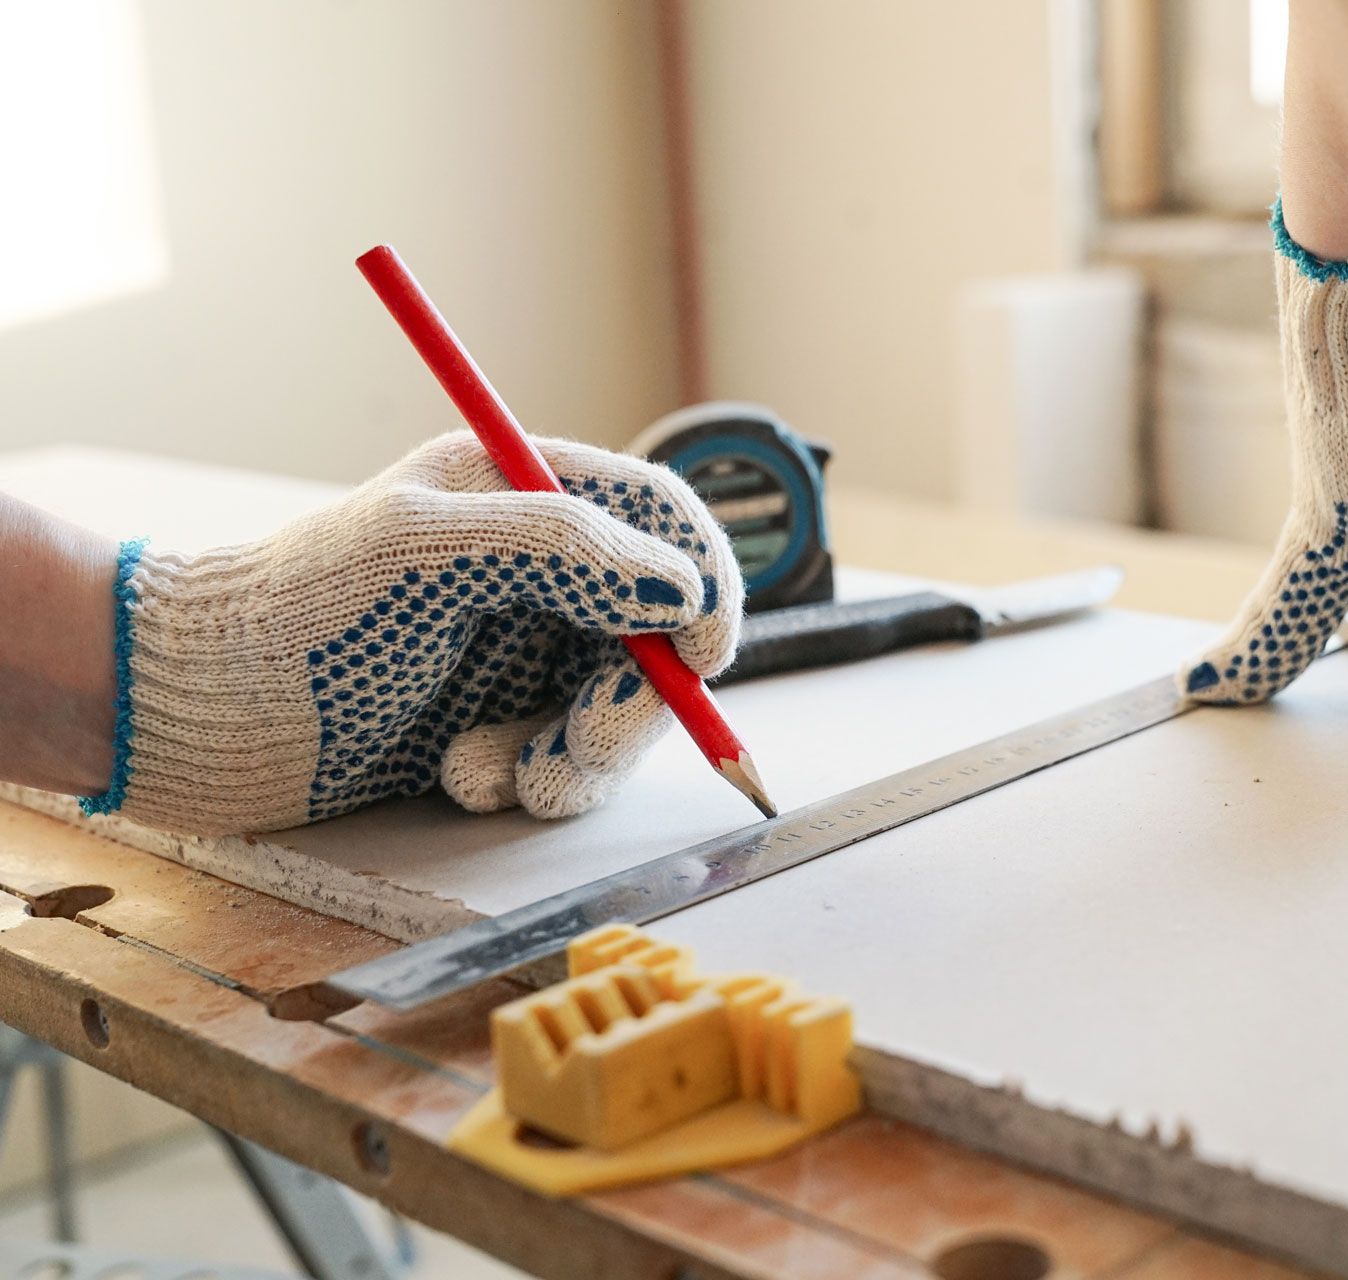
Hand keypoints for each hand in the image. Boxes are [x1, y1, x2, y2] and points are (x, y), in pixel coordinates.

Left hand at [89, 433, 741, 833]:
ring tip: (488, 773)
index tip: (701, 651)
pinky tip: (458, 774)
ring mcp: (522, 648)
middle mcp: (539, 571)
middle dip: (630, 705)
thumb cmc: (291, 610)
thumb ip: (563, 549)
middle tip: (580, 751)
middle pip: (659, 634)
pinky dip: (527, 780)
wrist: (194, 712)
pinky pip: (564, 759)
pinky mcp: (498, 718)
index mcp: (526, 494)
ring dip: (571, 757)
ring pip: (617, 710)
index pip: (664, 523)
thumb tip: (681, 586)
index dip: (703, 585)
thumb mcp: (425, 552)